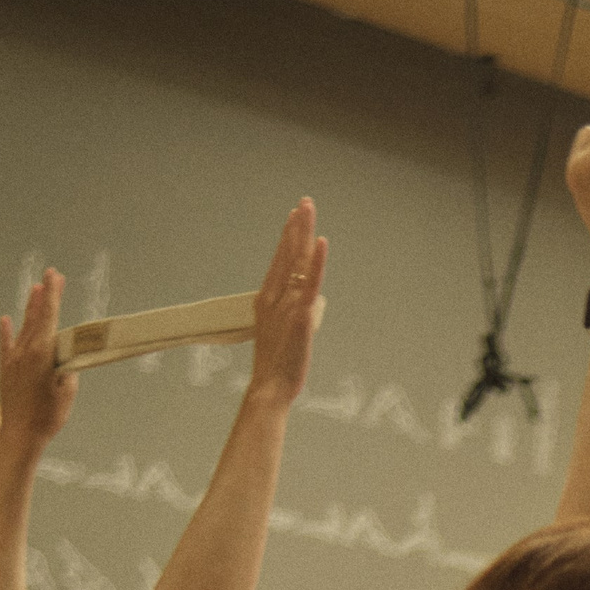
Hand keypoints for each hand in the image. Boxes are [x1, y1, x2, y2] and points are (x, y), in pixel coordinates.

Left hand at [0, 275, 78, 449]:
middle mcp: (25, 352)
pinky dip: (6, 332)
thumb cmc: (47, 417)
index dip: (53, 295)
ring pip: (23, 327)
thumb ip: (67, 368)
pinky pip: (5, 346)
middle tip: (51, 276)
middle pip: (36, 317)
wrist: (20, 435)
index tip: (55, 277)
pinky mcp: (5, 371)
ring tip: (35, 290)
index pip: (49, 316)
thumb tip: (66, 356)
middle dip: (44, 295)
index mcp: (42, 354)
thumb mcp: (67, 391)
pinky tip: (5, 320)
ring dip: (29, 307)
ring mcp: (13, 360)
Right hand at [246, 199, 327, 405]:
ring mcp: (287, 304)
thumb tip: (316, 301)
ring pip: (297, 262)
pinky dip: (317, 262)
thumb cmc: (278, 364)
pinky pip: (311, 283)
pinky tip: (321, 242)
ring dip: (304, 233)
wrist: (270, 387)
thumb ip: (301, 312)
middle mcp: (275, 296)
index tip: (295, 215)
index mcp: (268, 298)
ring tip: (308, 209)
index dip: (289, 237)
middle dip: (297, 226)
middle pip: (288, 254)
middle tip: (305, 202)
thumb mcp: (288, 332)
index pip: (281, 260)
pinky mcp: (301, 315)